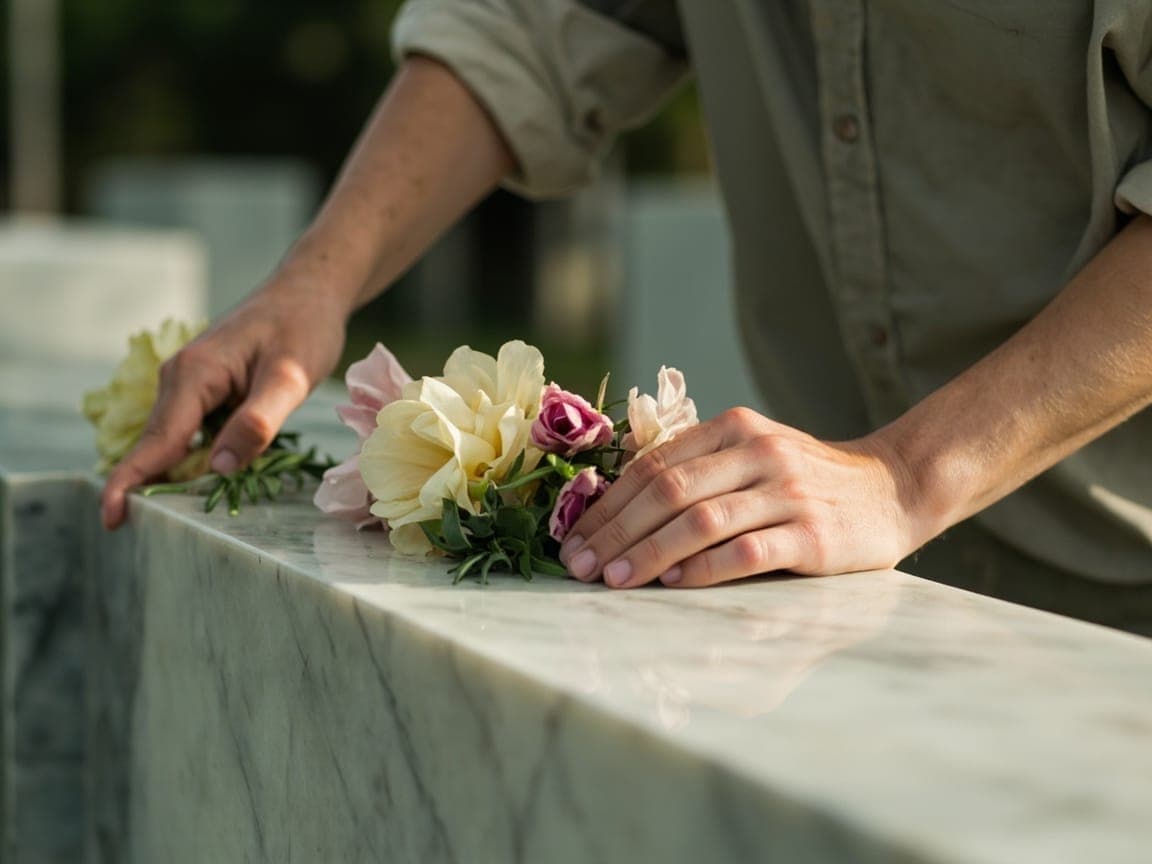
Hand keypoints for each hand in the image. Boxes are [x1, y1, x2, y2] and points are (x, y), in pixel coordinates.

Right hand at [100, 283, 346, 528]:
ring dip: (178, 475)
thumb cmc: (302, 327)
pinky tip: (214, 478)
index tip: (110, 519)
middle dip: (151, 487)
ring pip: (176, 441)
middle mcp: (180, 378)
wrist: (308, 292)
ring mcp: (190, 383)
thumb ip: (258, 421)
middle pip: (160, 445)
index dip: (132, 481)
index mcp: (194, 374)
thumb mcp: (292, 376)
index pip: (158, 440)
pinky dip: (197, 457)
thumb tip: (219, 467)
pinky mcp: (205, 389)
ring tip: (187, 514)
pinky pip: (192, 431)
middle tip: (157, 532)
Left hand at [558, 407, 933, 587]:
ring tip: (615, 580)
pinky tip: (674, 584)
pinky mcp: (813, 535)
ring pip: (701, 521)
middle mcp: (757, 453)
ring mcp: (787, 493)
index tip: (572, 538)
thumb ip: (696, 467)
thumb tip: (614, 507)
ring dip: (649, 554)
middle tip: (580, 566)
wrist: (893, 489)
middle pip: (668, 492)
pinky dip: (705, 569)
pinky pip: (748, 552)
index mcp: (733, 429)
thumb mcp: (751, 453)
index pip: (653, 465)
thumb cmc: (804, 480)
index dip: (607, 504)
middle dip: (615, 532)